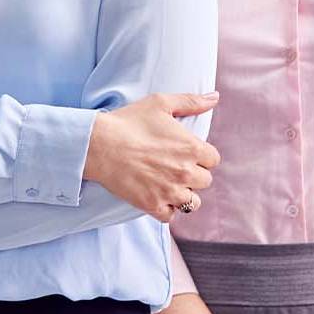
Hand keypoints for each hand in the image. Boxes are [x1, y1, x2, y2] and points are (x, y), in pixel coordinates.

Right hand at [84, 92, 219, 220]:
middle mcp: (186, 172)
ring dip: (183, 194)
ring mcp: (170, 191)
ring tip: (167, 184)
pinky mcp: (152, 205)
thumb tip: (215, 97)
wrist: (99, 144)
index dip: (200, 156)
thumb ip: (191, 101)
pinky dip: (166, 209)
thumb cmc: (128, 122)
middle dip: (192, 174)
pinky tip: (156, 196)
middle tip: (173, 167)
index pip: (213, 160)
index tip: (185, 153)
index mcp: (192, 148)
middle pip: (205, 181)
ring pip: (192, 202)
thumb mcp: (160, 103)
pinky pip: (171, 215)